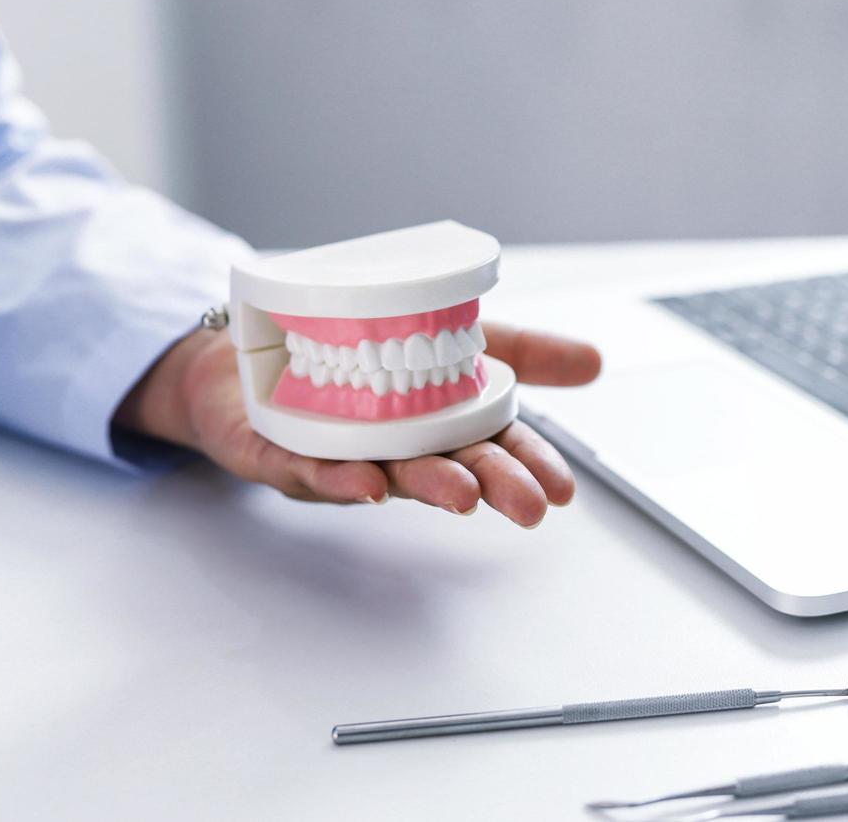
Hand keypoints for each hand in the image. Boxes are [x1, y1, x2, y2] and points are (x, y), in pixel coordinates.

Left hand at [114, 322, 601, 526]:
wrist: (252, 347)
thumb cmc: (356, 356)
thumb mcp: (453, 342)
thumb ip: (523, 353)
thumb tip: (595, 361)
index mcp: (436, 424)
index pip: (493, 446)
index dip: (529, 466)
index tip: (564, 489)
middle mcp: (394, 447)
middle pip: (449, 466)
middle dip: (491, 485)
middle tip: (529, 505)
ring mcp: (338, 452)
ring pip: (386, 472)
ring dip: (426, 484)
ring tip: (462, 495)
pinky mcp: (278, 450)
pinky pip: (305, 467)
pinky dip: (336, 476)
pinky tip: (365, 481)